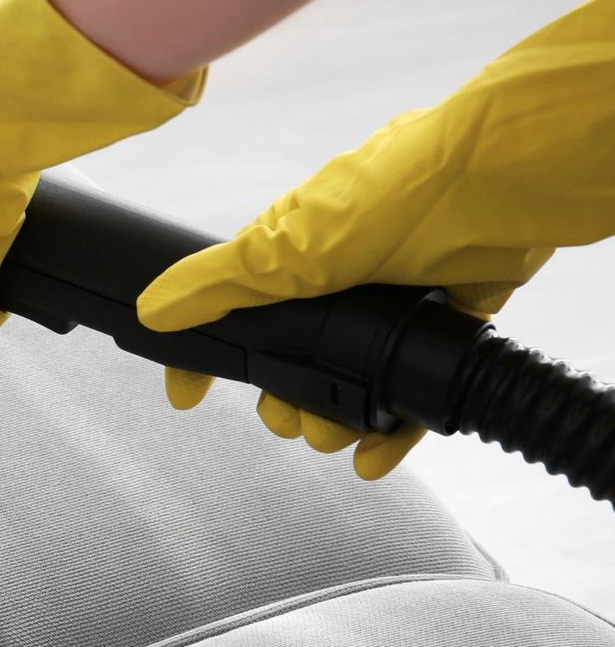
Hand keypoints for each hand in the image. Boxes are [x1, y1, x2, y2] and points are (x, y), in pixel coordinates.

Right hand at [140, 0, 614, 477]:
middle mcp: (334, 281)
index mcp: (288, 255)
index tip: (189, 396)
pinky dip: (388, 431)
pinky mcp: (438, 327)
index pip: (231, 316)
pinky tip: (375, 457)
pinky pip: (407, 394)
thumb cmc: (389, 196)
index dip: (207, 358)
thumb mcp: (284, 247)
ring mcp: (387, 306)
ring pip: (347, 384)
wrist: (495, 188)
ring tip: (334, 433)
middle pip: (291, 362)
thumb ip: (216, 284)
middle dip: (281, 401)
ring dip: (332, 419)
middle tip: (287, 416)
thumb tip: (151, 309)